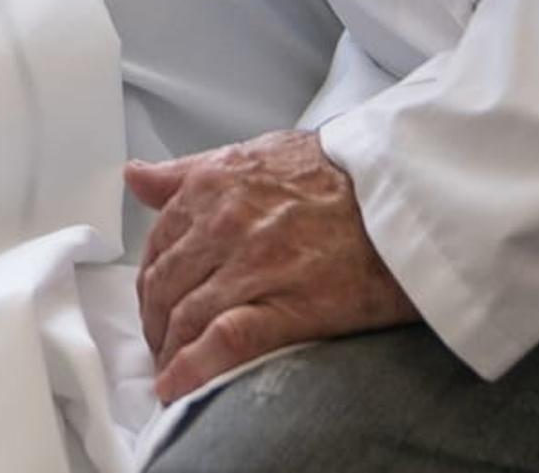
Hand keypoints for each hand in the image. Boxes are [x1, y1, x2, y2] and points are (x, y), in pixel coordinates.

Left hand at [127, 130, 418, 403]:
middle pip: (164, 286)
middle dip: (155, 322)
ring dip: (170, 351)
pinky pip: (224, 341)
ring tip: (174, 368)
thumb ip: (188, 171)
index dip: (151, 282)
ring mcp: (254, 266)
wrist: (403, 195)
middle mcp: (225, 224)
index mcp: (212, 186)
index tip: (156, 303)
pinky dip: (194, 368)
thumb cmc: (335, 174)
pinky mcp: (288, 305)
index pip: (157, 245)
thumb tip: (135, 177)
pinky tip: (180, 385)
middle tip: (162, 342)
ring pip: (186, 316)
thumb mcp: (252, 153)